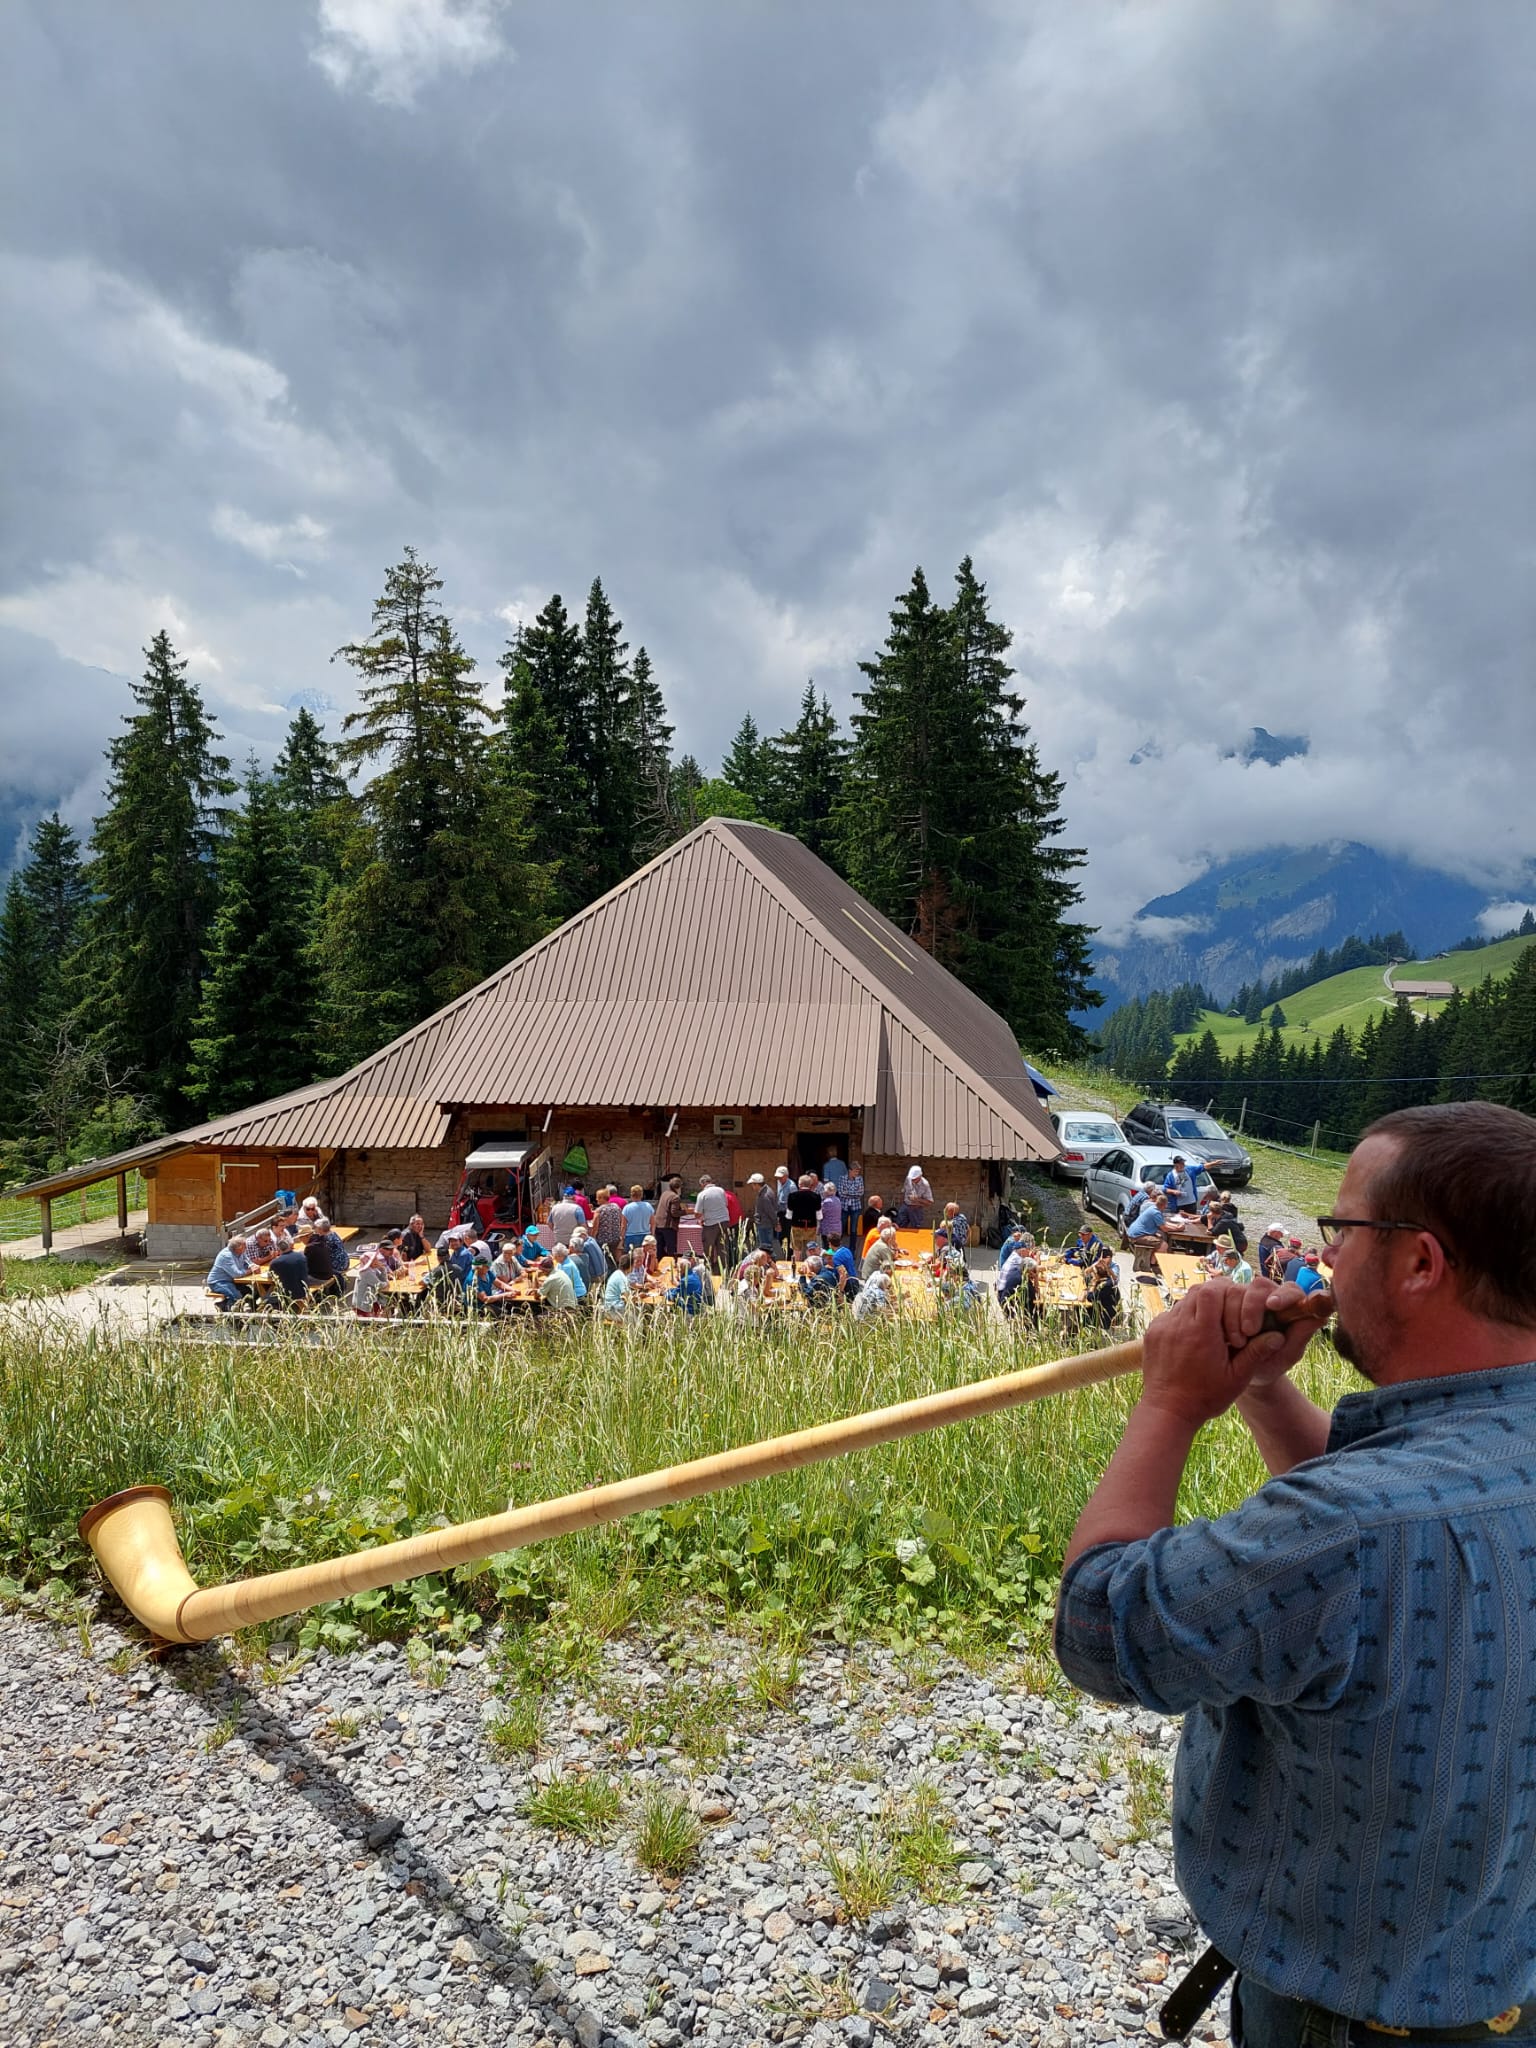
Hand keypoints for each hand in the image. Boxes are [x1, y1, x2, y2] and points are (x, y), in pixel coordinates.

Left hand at [1139, 1279, 1330, 1427]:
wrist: (1167, 1412)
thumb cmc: (1206, 1398)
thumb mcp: (1237, 1378)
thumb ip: (1256, 1353)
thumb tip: (1277, 1336)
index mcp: (1201, 1332)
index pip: (1212, 1291)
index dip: (1226, 1294)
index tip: (1235, 1318)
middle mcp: (1179, 1324)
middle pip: (1198, 1290)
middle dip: (1216, 1298)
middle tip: (1226, 1320)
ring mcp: (1163, 1327)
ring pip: (1183, 1301)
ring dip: (1200, 1309)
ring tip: (1210, 1332)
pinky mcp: (1152, 1332)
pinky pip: (1170, 1314)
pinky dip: (1184, 1320)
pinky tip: (1192, 1340)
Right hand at [1223, 1279, 1333, 1387]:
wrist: (1242, 1372)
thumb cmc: (1270, 1363)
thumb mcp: (1287, 1355)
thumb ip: (1301, 1335)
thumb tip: (1320, 1315)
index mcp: (1290, 1306)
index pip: (1291, 1290)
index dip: (1283, 1295)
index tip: (1272, 1306)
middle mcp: (1268, 1296)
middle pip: (1261, 1285)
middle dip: (1252, 1306)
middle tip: (1249, 1331)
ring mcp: (1245, 1296)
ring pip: (1237, 1288)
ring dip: (1233, 1313)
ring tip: (1236, 1340)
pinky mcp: (1224, 1300)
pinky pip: (1218, 1296)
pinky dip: (1217, 1312)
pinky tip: (1221, 1332)